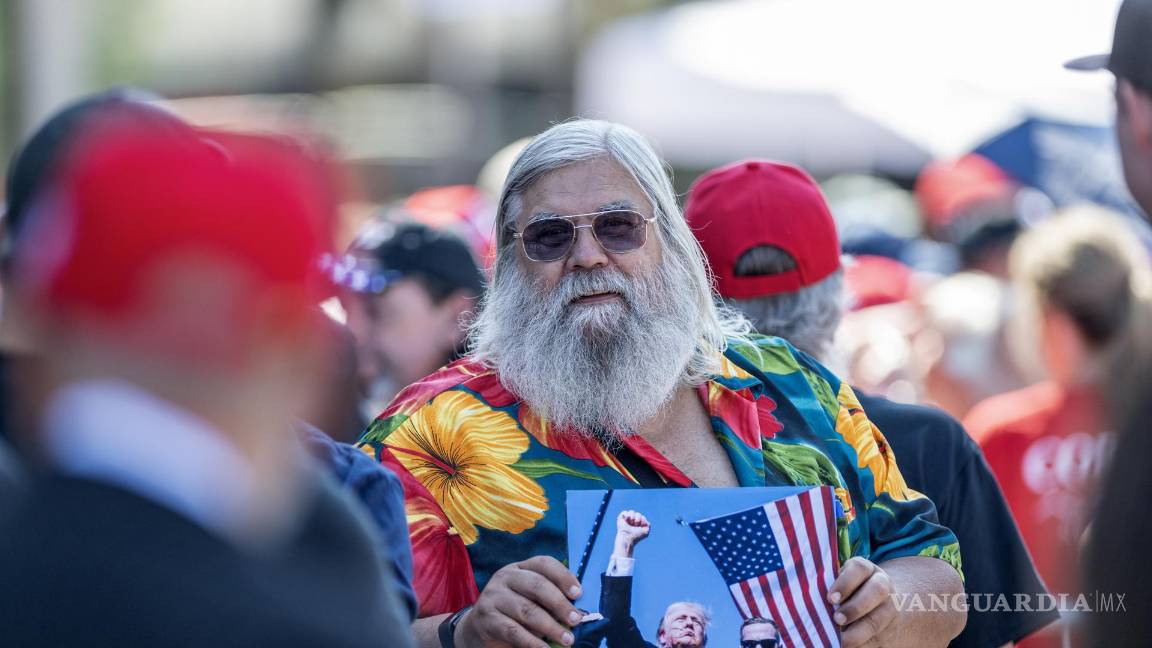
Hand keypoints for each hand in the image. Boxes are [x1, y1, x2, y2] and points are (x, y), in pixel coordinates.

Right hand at [456, 555, 582, 647]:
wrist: (478, 628)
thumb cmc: (513, 612)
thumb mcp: (530, 599)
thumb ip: (549, 601)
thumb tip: (577, 612)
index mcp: (520, 568)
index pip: (543, 564)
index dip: (563, 576)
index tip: (578, 593)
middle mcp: (505, 577)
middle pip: (537, 585)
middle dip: (560, 603)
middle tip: (576, 620)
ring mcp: (493, 597)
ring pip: (527, 610)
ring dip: (551, 627)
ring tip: (567, 639)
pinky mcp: (486, 619)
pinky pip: (514, 631)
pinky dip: (533, 642)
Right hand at [614, 510, 650, 547]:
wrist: (628, 538)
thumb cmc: (636, 536)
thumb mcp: (646, 531)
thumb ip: (648, 524)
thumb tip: (643, 519)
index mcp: (638, 524)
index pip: (642, 517)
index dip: (642, 520)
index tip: (640, 526)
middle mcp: (632, 521)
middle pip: (638, 514)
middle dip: (637, 519)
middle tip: (635, 525)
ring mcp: (627, 519)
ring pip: (631, 512)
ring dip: (632, 516)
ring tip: (630, 522)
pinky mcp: (621, 518)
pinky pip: (625, 512)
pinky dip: (627, 515)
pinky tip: (627, 520)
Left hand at [828, 557, 896, 647]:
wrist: (881, 603)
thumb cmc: (849, 590)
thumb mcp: (843, 582)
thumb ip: (830, 587)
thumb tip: (810, 600)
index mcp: (867, 570)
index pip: (859, 568)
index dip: (845, 583)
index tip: (830, 598)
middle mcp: (882, 584)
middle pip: (877, 590)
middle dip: (855, 607)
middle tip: (837, 619)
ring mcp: (890, 606)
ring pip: (880, 617)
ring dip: (861, 631)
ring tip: (843, 640)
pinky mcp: (892, 628)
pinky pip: (880, 637)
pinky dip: (864, 644)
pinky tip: (850, 646)